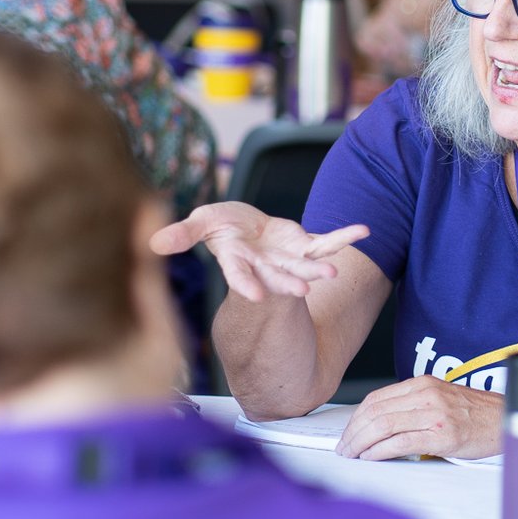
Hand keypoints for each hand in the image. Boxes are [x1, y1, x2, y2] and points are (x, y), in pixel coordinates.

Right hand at [151, 202, 366, 301]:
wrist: (248, 228)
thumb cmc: (223, 227)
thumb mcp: (201, 223)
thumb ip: (182, 234)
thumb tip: (152, 243)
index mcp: (240, 263)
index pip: (240, 276)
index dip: (246, 284)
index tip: (254, 295)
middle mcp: (266, 266)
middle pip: (278, 277)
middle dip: (290, 283)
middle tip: (304, 290)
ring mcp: (288, 259)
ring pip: (305, 266)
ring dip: (318, 269)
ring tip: (332, 274)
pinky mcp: (304, 245)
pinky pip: (328, 242)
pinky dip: (345, 236)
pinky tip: (365, 231)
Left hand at [335, 375, 502, 459]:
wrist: (506, 420)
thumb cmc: (474, 414)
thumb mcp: (440, 399)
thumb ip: (412, 406)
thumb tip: (380, 425)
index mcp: (422, 384)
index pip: (376, 399)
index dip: (355, 418)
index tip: (347, 433)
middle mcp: (426, 395)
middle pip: (375, 412)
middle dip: (353, 432)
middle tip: (344, 448)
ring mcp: (434, 414)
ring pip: (383, 426)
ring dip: (361, 443)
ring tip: (353, 455)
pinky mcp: (442, 435)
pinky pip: (401, 442)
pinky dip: (380, 451)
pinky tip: (371, 457)